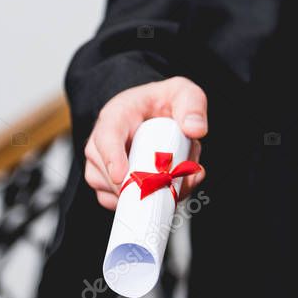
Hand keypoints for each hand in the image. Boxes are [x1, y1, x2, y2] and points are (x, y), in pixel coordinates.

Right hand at [83, 76, 206, 209]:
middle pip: (106, 174)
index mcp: (117, 116)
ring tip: (177, 179)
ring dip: (148, 195)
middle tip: (173, 180)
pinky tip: (169, 191)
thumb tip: (195, 130)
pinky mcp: (112, 186)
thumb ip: (193, 105)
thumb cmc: (162, 102)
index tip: (121, 175)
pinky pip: (122, 204)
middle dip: (142, 184)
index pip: (106, 137)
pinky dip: (147, 205)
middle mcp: (102, 143)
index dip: (111, 158)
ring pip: (114, 194)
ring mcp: (104, 168)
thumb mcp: (182, 92)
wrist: (153, 113)